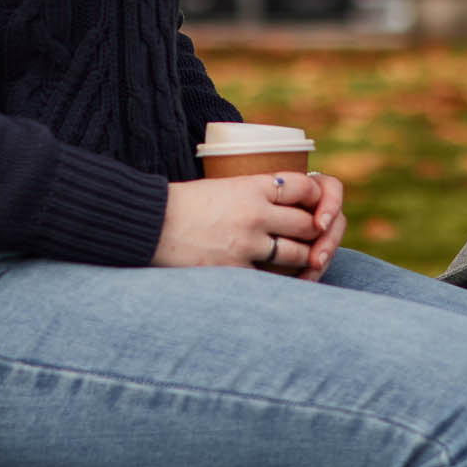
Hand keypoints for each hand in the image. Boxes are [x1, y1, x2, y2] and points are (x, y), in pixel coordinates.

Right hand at [155, 170, 344, 277]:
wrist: (150, 224)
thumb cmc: (183, 203)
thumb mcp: (222, 185)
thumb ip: (253, 193)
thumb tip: (283, 200)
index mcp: (252, 187)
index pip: (305, 188)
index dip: (317, 198)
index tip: (315, 206)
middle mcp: (255, 214)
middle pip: (307, 224)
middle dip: (313, 232)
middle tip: (312, 238)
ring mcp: (247, 245)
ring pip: (297, 254)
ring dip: (302, 259)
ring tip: (300, 261)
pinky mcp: (237, 271)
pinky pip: (273, 279)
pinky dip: (280, 280)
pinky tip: (279, 281)